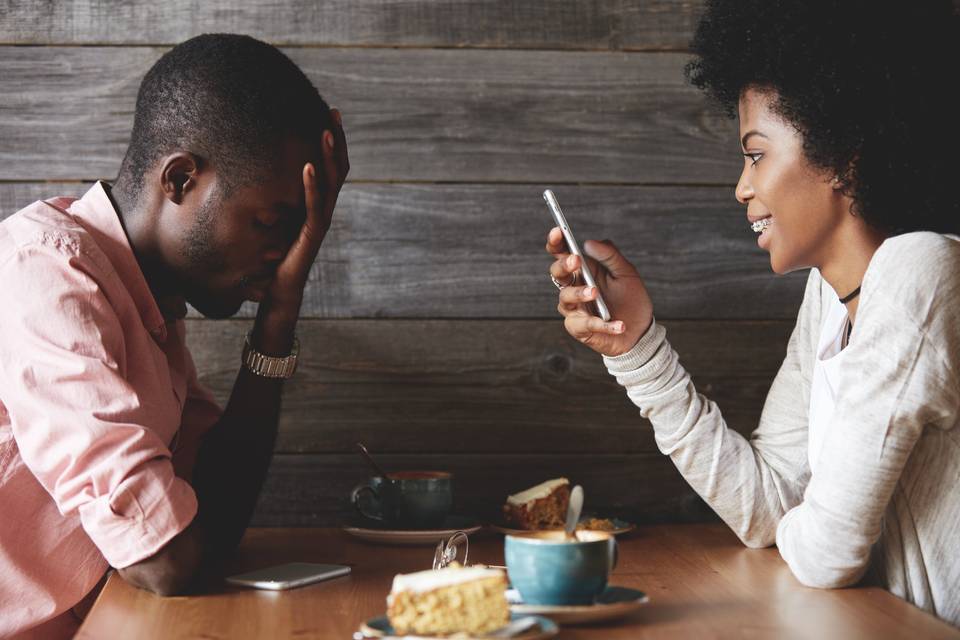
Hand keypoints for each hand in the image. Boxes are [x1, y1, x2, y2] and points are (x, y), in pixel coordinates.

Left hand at [265, 108, 349, 311]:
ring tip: (325, 132)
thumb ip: (275, 203)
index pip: (331, 168)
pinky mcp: (310, 235)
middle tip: (333, 113)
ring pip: (330, 184)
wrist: (280, 293)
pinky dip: (312, 184)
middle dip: (337, 141)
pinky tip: (307, 165)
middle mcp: (324, 211)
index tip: (329, 115)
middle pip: (338, 170)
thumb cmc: (275, 262)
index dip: (334, 143)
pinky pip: (314, 206)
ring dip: (328, 156)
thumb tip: (256, 180)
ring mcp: (320, 223)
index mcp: (317, 206)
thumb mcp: (274, 224)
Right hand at [546, 227, 652, 355]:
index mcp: (582, 271)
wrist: (639, 330)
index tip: (558, 231)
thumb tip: (589, 243)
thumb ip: (610, 255)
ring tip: (596, 292)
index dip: (555, 242)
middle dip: (563, 266)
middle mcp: (573, 288)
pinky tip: (619, 324)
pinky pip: (585, 324)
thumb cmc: (630, 299)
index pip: (562, 254)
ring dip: (580, 293)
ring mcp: (574, 308)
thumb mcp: (626, 272)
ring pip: (566, 298)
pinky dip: (603, 324)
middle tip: (576, 261)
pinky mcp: (580, 328)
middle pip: (557, 274)